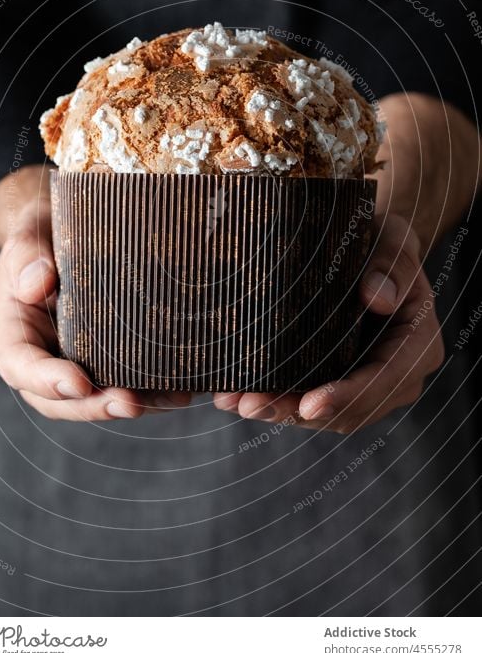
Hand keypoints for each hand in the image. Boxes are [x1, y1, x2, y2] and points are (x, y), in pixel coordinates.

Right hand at [0, 195, 190, 419]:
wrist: (71, 232)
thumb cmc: (45, 232)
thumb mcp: (31, 233)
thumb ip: (27, 256)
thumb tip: (37, 285)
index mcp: (12, 332)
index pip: (20, 365)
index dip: (47, 380)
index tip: (79, 383)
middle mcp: (41, 357)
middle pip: (59, 399)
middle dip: (96, 406)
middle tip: (131, 404)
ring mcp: (73, 364)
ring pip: (96, 400)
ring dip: (131, 404)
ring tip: (169, 399)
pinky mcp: (106, 362)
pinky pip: (125, 384)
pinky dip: (153, 392)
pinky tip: (182, 389)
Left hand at [213, 214, 444, 432]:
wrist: (366, 249)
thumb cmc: (382, 241)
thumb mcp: (393, 238)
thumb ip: (391, 263)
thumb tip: (379, 297)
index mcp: (418, 345)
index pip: (385, 381)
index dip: (348, 397)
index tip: (311, 404)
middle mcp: (396, 376)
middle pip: (349, 409)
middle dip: (298, 411)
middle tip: (252, 405)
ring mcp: (365, 385)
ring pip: (322, 414)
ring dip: (279, 411)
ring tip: (235, 401)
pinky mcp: (335, 383)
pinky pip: (305, 402)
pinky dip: (273, 401)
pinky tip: (235, 396)